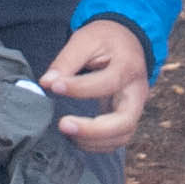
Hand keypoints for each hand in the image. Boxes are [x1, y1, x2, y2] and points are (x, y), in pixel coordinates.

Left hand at [39, 21, 152, 148]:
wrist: (126, 40)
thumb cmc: (105, 39)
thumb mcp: (86, 39)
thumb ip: (66, 61)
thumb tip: (47, 83)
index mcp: (129, 66)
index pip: (109, 82)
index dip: (80, 88)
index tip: (54, 86)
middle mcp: (137, 91)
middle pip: (125, 122)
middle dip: (93, 130)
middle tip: (63, 124)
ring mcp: (135, 107)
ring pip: (122, 136)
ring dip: (93, 141)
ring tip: (66, 130)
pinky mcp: (127, 117)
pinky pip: (116, 140)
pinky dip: (96, 144)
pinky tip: (75, 137)